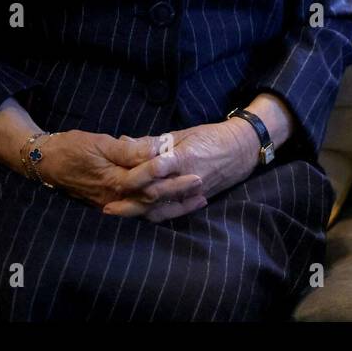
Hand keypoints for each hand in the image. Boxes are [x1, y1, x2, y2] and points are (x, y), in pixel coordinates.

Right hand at [35, 130, 206, 218]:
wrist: (47, 163)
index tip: (190, 167)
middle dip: (179, 193)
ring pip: (149, 209)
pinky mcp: (113, 203)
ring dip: (175, 205)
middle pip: (153, 199)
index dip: (170, 176)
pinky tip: (176, 205)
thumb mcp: (100, 143)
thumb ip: (128, 149)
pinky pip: (141, 211)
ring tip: (199, 199)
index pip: (147, 182)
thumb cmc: (73, 148)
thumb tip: (156, 148)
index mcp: (114, 180)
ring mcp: (114, 203)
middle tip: (203, 184)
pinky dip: (160, 209)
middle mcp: (116, 197)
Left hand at [101, 120, 256, 220]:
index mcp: (184, 157)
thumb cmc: (212, 136)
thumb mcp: (184, 134)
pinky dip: (158, 215)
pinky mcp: (199, 199)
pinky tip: (143, 217)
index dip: (134, 178)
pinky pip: (175, 212)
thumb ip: (154, 142)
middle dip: (130, 203)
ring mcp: (194, 192)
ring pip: (163, 209)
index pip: (154, 171)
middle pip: (154, 196)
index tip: (116, 180)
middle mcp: (188, 178)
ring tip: (119, 215)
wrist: (243, 148)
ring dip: (139, 213)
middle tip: (108, 207)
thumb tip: (125, 142)